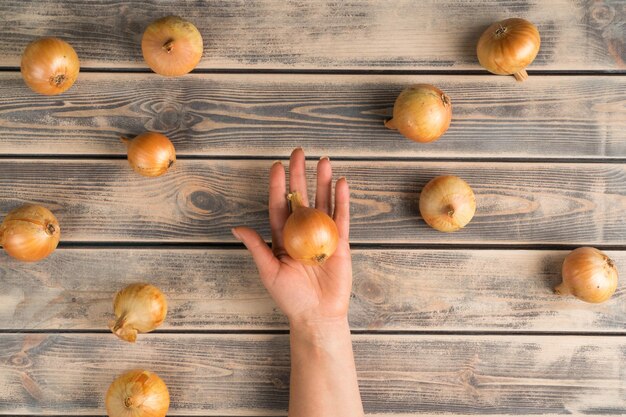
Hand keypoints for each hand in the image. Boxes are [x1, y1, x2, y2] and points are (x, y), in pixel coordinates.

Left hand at [232, 148, 351, 325]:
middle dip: (300, 175)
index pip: (279, 205)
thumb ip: (257, 247)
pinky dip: (341, 201)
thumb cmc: (290, 297)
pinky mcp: (340, 243)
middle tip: (299, 153)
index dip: (277, 186)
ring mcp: (323, 236)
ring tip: (323, 161)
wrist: (317, 315)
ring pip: (323, 202)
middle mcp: (303, 232)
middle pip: (302, 197)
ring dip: (323, 182)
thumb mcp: (269, 271)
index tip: (276, 166)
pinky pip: (341, 218)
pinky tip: (340, 183)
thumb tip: (237, 227)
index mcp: (284, 237)